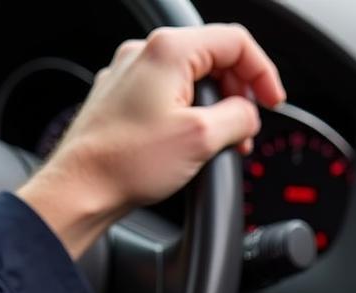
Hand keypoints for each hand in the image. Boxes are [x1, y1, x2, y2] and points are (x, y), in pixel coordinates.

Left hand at [17, 24, 284, 257]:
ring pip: (191, 78)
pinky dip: (191, 115)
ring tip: (223, 143)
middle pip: (214, 57)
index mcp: (169, 50)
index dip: (263, 72)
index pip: (235, 42)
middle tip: (248, 131)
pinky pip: (169, 95)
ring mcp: (131, 75)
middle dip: (240, 93)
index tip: (273, 102)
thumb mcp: (202, 139)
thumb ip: (239, 118)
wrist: (81, 188)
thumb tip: (250, 116)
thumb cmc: (128, 162)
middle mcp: (146, 53)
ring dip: (217, 107)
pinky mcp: (122, 99)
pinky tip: (194, 145)